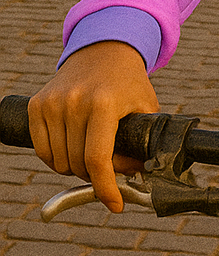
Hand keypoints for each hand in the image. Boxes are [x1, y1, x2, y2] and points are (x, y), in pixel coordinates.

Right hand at [28, 42, 159, 213]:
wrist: (104, 50)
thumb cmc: (128, 82)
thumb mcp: (146, 108)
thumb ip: (144, 144)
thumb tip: (139, 180)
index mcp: (103, 103)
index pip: (99, 159)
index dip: (107, 189)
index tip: (116, 205)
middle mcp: (74, 102)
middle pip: (78, 165)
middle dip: (96, 176)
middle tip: (109, 168)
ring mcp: (52, 103)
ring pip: (58, 162)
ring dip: (75, 168)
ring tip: (92, 155)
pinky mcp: (36, 104)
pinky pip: (41, 150)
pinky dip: (55, 159)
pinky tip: (71, 149)